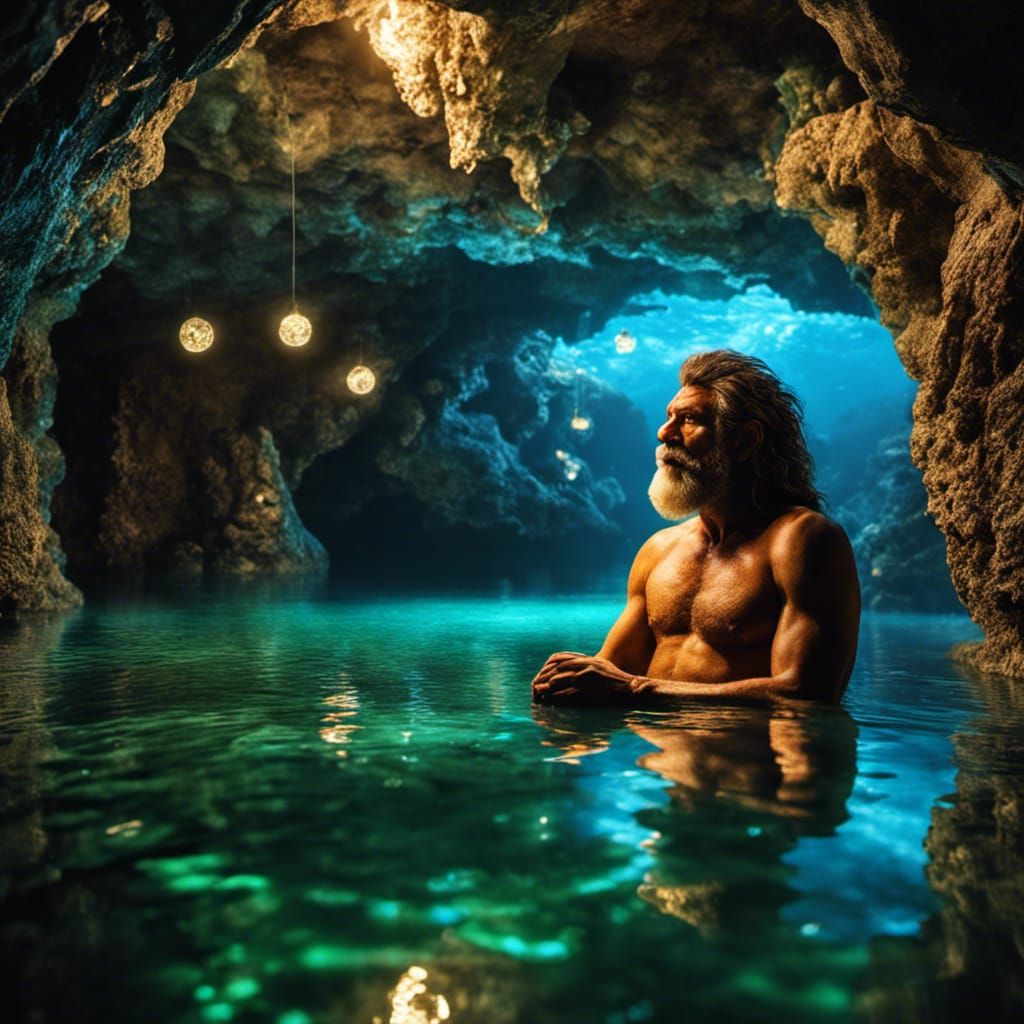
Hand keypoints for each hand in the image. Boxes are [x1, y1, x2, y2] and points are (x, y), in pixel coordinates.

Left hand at [531, 651, 650, 704]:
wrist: (630, 687)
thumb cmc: (617, 682)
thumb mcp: (602, 669)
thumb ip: (588, 668)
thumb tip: (573, 675)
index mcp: (588, 659)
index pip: (563, 657)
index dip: (550, 664)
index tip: (542, 672)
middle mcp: (587, 662)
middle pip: (559, 665)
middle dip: (545, 674)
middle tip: (536, 683)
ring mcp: (588, 671)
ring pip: (562, 674)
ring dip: (548, 682)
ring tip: (538, 689)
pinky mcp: (590, 681)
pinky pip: (569, 685)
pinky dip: (559, 690)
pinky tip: (551, 694)